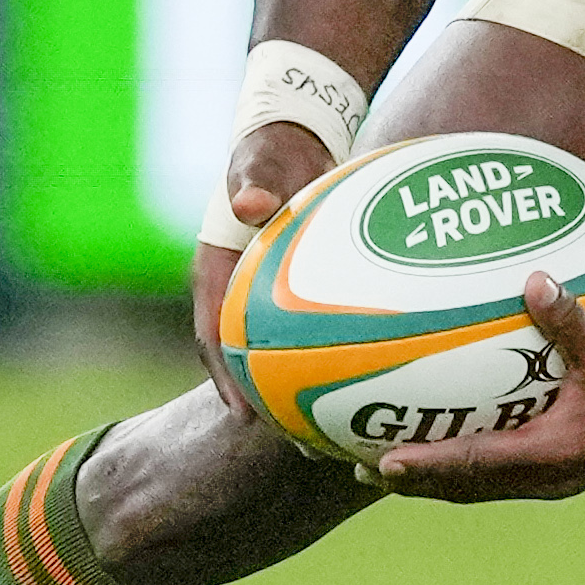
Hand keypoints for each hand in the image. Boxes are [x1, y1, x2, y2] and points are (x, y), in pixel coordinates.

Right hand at [193, 118, 334, 418]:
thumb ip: (255, 177)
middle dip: (270, 407)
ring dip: (302, 395)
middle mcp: (237, 292)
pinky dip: (332, 363)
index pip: (213, 333)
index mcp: (216, 270)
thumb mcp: (261, 158)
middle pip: (247, 361)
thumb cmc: (273, 147)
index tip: (245, 416)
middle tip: (300, 445)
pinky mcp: (298, 295)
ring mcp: (266, 296)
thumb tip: (250, 203)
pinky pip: (312, 336)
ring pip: (280, 356)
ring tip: (337, 437)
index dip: (227, 378)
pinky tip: (371, 389)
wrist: (292, 138)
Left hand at [369, 273, 584, 499]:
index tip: (383, 465)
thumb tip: (535, 281)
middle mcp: (550, 476)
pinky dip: (464, 467)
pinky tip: (444, 445)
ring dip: (435, 480)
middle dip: (416, 483)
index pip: (478, 463)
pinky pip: (498, 474)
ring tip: (389, 470)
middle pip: (468, 487)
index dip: (429, 466)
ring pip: (479, 486)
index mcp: (556, 453)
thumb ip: (570, 319)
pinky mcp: (559, 468)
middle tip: (363, 471)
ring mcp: (554, 478)